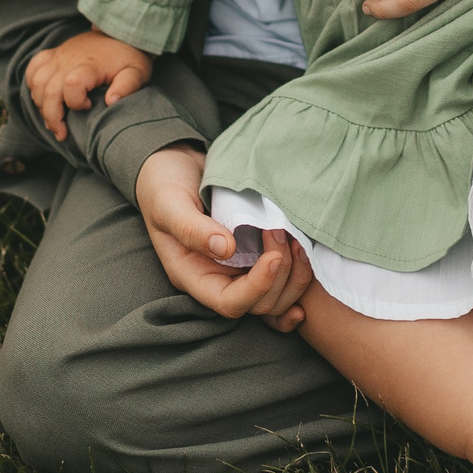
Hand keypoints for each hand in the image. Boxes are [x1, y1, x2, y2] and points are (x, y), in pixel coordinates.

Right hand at [22, 28, 152, 141]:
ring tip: (54, 121)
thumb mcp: (137, 72)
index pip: (72, 85)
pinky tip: (43, 99)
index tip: (89, 107)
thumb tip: (111, 102)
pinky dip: (32, 86)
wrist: (119, 32)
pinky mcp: (53, 53)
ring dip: (41, 106)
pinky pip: (32, 69)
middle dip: (52, 117)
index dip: (76, 102)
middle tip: (62, 134)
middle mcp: (69, 59)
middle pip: (49, 90)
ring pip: (37, 83)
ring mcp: (59, 55)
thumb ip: (127, 86)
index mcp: (91, 64)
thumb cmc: (129, 57)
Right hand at [135, 145, 314, 331]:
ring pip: (276, 298)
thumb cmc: (165, 185)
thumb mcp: (169, 203)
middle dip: (280, 277)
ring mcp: (239, 270)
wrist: (175, 166)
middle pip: (259, 306)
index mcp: (193, 276)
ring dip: (294, 277)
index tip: (274, 255)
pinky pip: (280, 282)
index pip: (229, 303)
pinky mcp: (255, 256)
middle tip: (282, 234)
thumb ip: (191, 227)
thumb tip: (225, 249)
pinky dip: (298, 280)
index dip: (257, 287)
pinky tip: (308, 264)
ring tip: (298, 242)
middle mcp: (218, 280)